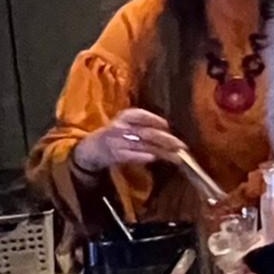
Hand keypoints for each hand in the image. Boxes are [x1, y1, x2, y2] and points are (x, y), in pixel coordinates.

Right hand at [73, 108, 187, 174]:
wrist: (93, 148)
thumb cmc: (117, 134)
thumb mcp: (128, 123)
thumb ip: (145, 124)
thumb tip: (170, 132)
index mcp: (125, 116)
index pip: (141, 115)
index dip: (155, 120)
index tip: (168, 126)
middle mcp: (120, 127)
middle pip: (146, 132)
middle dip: (166, 139)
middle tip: (181, 145)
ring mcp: (117, 142)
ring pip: (143, 146)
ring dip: (161, 152)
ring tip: (176, 157)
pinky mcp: (115, 155)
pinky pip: (132, 156)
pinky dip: (144, 157)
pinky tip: (155, 158)